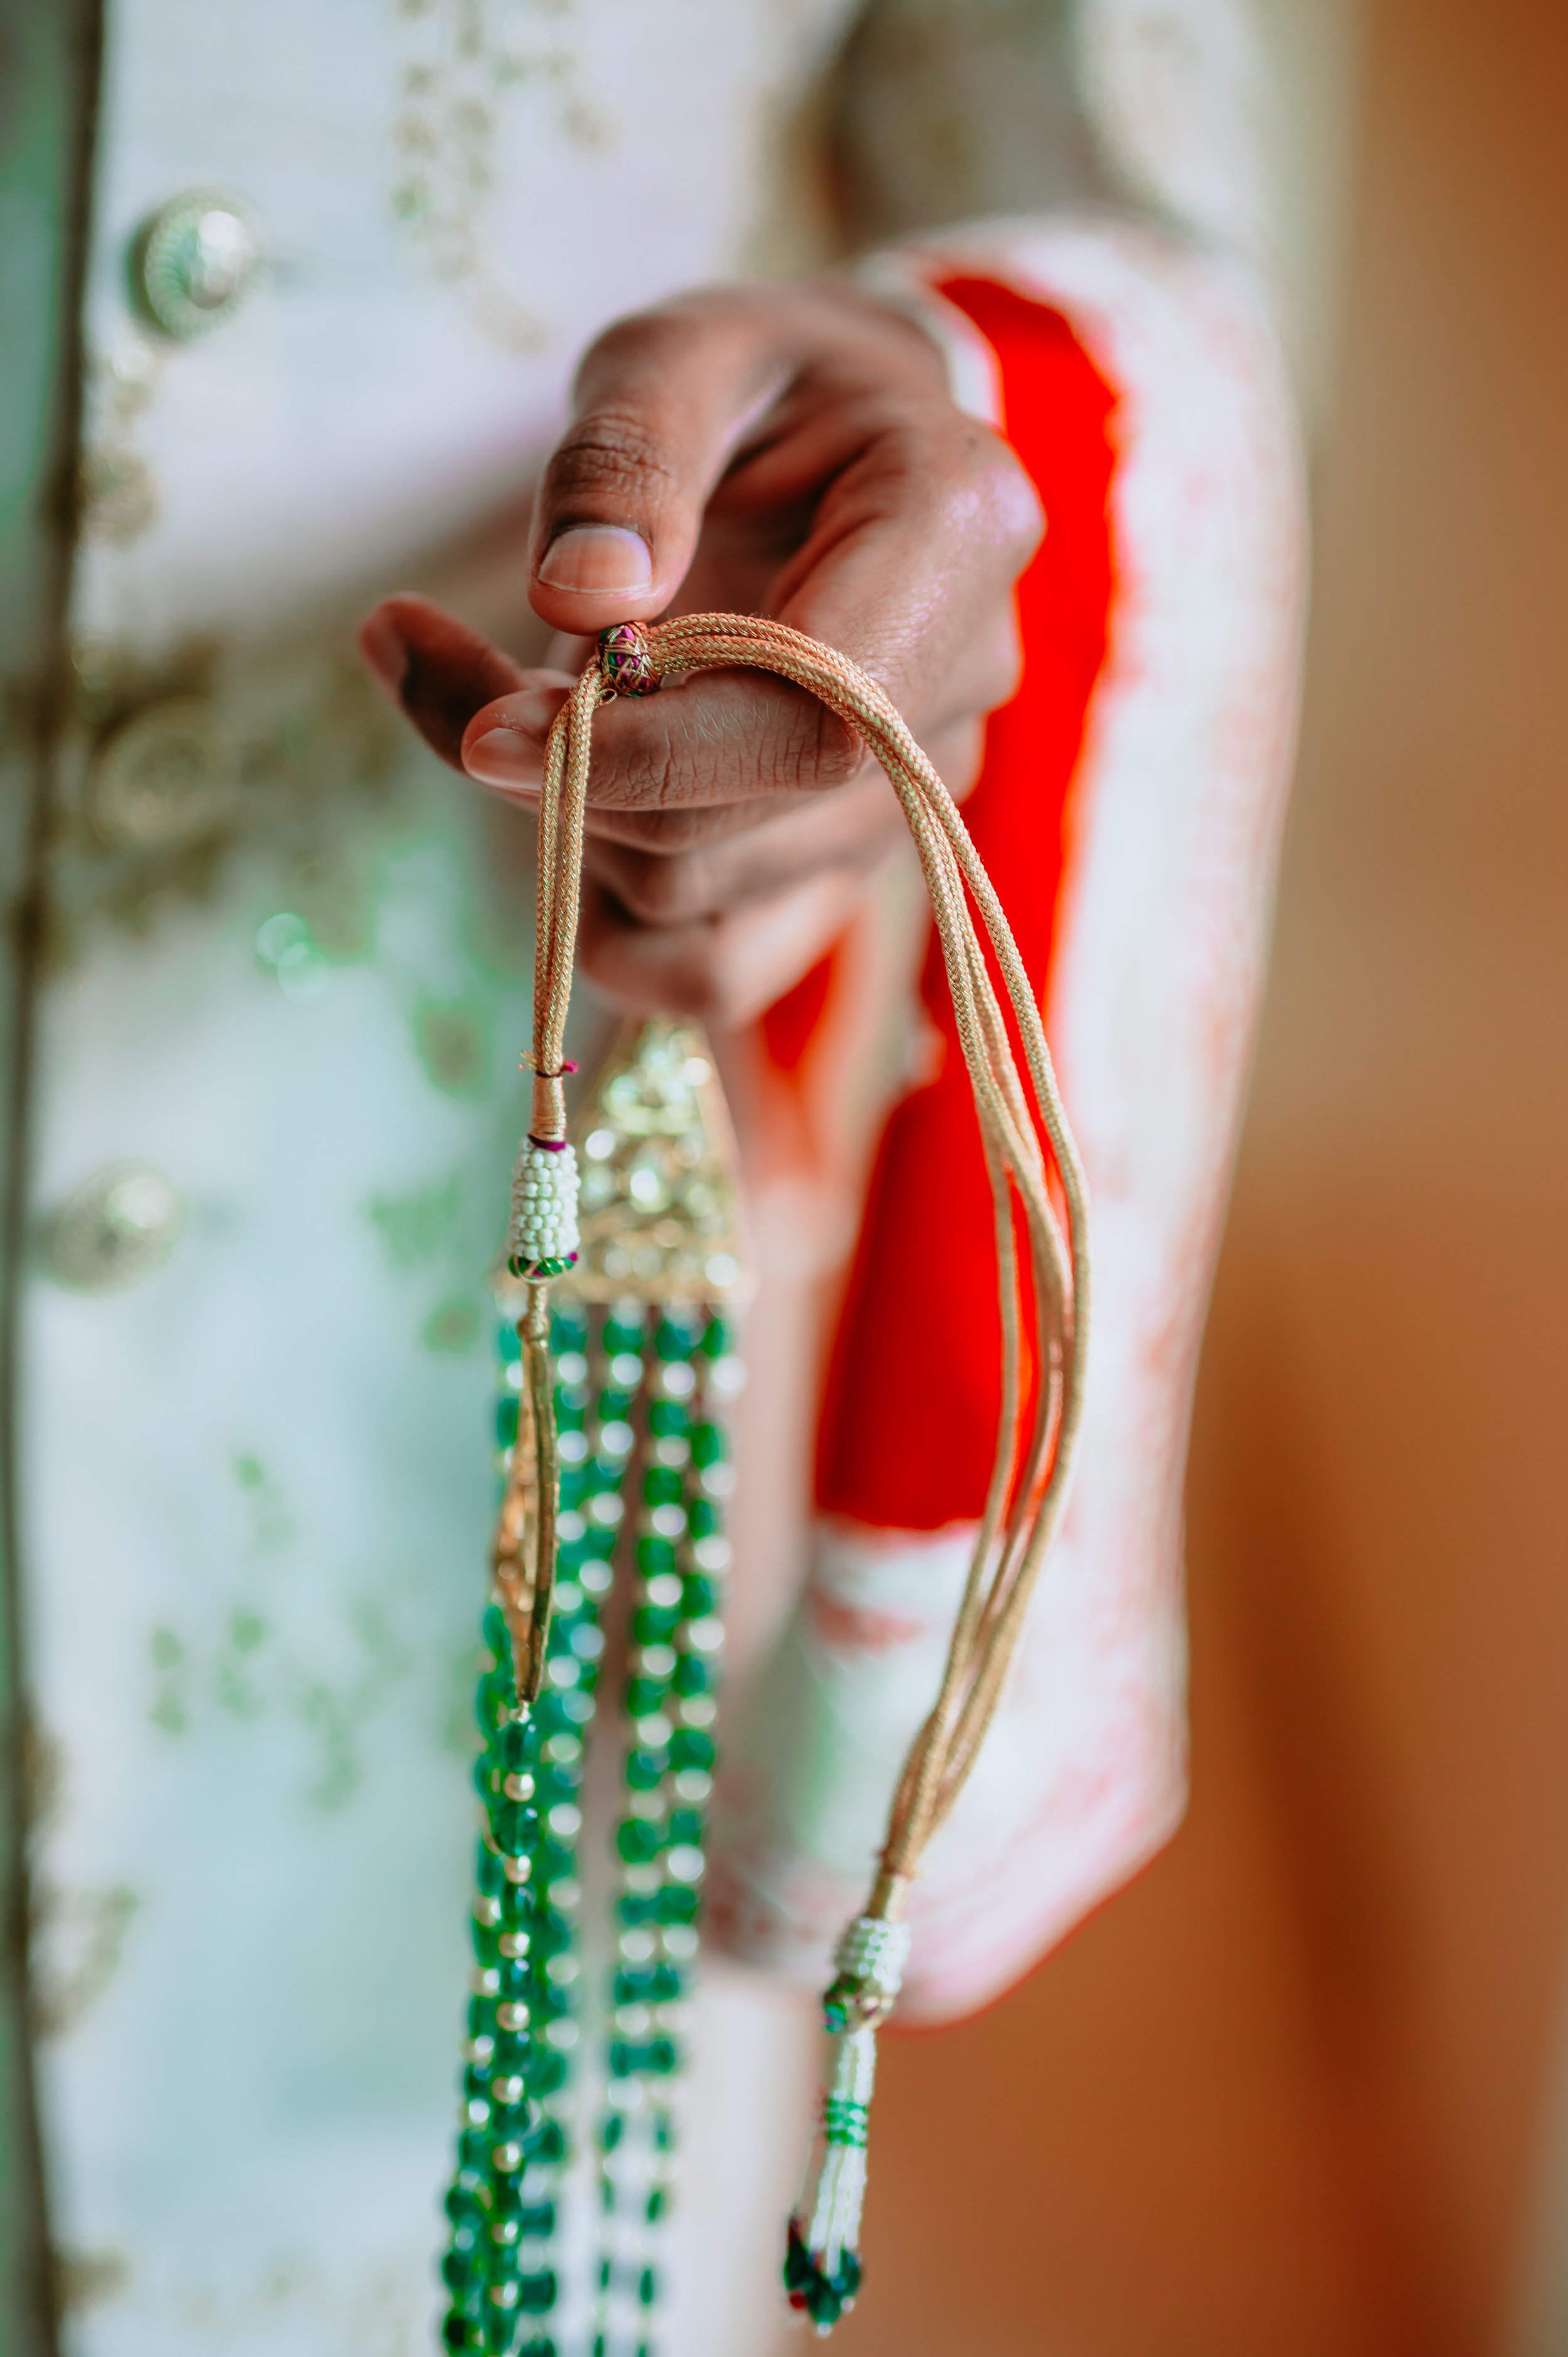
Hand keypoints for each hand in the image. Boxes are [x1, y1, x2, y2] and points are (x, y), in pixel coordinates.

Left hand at [362, 279, 1039, 1023]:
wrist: (832, 445)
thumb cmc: (754, 387)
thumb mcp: (678, 354)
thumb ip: (628, 454)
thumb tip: (586, 601)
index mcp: (958, 532)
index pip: (817, 720)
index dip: (642, 751)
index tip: (486, 728)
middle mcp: (961, 685)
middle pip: (733, 825)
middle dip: (564, 775)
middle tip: (448, 673)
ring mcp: (912, 795)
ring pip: (697, 896)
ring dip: (565, 822)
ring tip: (504, 695)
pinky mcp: (847, 865)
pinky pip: (715, 970)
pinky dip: (603, 916)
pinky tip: (563, 812)